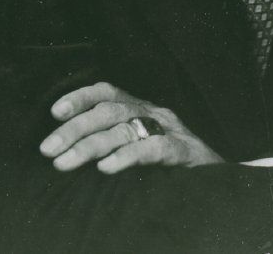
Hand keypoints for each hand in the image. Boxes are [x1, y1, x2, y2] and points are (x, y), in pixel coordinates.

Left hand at [39, 81, 223, 173]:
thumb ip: (114, 144)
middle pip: (111, 111)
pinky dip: (129, 156)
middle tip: (48, 150)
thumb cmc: (174, 168)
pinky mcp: (186, 152)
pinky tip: (107, 168)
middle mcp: (155, 113)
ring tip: (64, 162)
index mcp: (143, 110)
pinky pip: (155, 148)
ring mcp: (172, 130)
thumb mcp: (142, 148)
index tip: (54, 112)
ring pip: (126, 128)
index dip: (81, 97)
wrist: (224, 181)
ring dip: (91, 145)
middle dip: (75, 128)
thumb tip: (68, 153)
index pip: (109, 93)